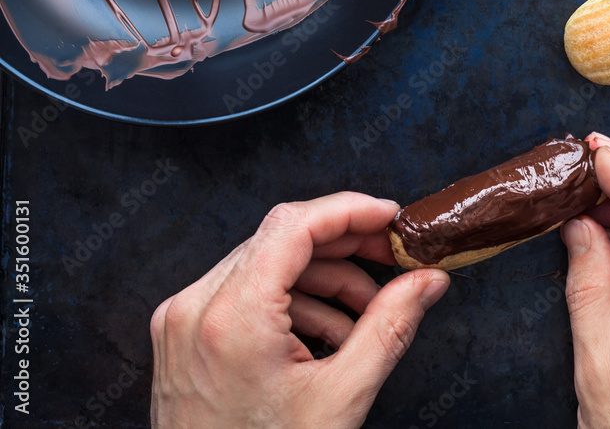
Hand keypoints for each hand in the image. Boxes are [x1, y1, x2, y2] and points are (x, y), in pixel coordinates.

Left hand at [150, 193, 449, 427]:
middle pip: (281, 239)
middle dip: (344, 248)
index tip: (391, 218)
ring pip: (265, 264)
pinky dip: (291, 302)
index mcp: (232, 318)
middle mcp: (196, 308)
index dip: (350, 212)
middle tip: (392, 261)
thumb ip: (391, 327)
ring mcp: (183, 321)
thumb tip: (427, 281)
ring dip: (322, 279)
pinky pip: (244, 293)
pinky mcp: (182, 336)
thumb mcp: (342, 398)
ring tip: (364, 315)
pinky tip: (328, 334)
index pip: (294, 225)